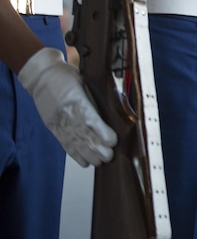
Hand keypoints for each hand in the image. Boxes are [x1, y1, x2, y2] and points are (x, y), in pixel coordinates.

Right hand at [18, 47, 117, 166]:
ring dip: (88, 154)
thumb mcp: (84, 81)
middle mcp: (66, 113)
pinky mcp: (52, 127)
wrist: (41, 76)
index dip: (102, 133)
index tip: (113, 141)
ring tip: (100, 162)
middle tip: (109, 156)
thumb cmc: (65, 75)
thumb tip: (110, 114)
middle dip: (97, 148)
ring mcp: (58, 122)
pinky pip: (64, 143)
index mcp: (76, 99)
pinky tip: (84, 162)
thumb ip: (93, 99)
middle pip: (83, 135)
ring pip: (74, 142)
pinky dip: (74, 154)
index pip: (90, 120)